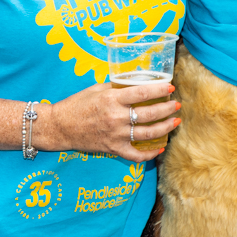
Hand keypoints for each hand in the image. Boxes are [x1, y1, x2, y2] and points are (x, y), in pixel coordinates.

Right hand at [37, 79, 179, 162]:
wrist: (60, 127)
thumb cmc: (77, 104)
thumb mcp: (97, 89)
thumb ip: (117, 87)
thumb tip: (137, 81)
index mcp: (112, 99)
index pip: (142, 92)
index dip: (160, 89)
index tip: (171, 87)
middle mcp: (116, 117)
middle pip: (149, 113)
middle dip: (167, 109)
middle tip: (177, 105)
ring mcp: (115, 135)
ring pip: (147, 133)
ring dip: (165, 128)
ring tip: (175, 122)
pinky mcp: (113, 149)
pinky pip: (135, 155)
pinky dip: (149, 154)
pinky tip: (159, 148)